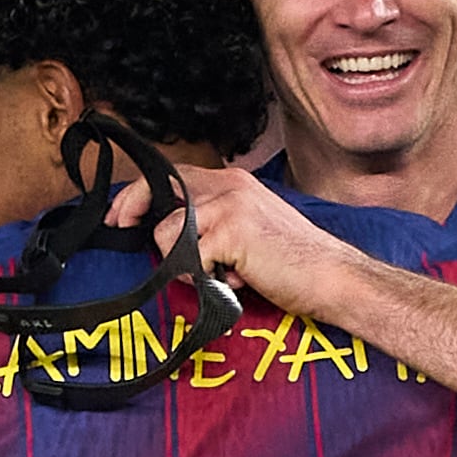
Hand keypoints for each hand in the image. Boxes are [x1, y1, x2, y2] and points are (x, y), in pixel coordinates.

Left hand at [114, 157, 344, 319]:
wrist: (333, 277)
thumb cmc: (296, 263)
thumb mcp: (251, 230)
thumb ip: (216, 223)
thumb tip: (175, 236)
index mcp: (234, 182)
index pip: (173, 175)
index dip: (141, 193)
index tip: (124, 215)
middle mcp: (229, 184)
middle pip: (157, 186)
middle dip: (132, 208)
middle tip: (122, 228)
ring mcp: (229, 205)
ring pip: (168, 231)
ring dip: (183, 263)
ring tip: (217, 275)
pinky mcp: (230, 231)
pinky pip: (188, 258)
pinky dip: (205, 279)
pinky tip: (235, 282)